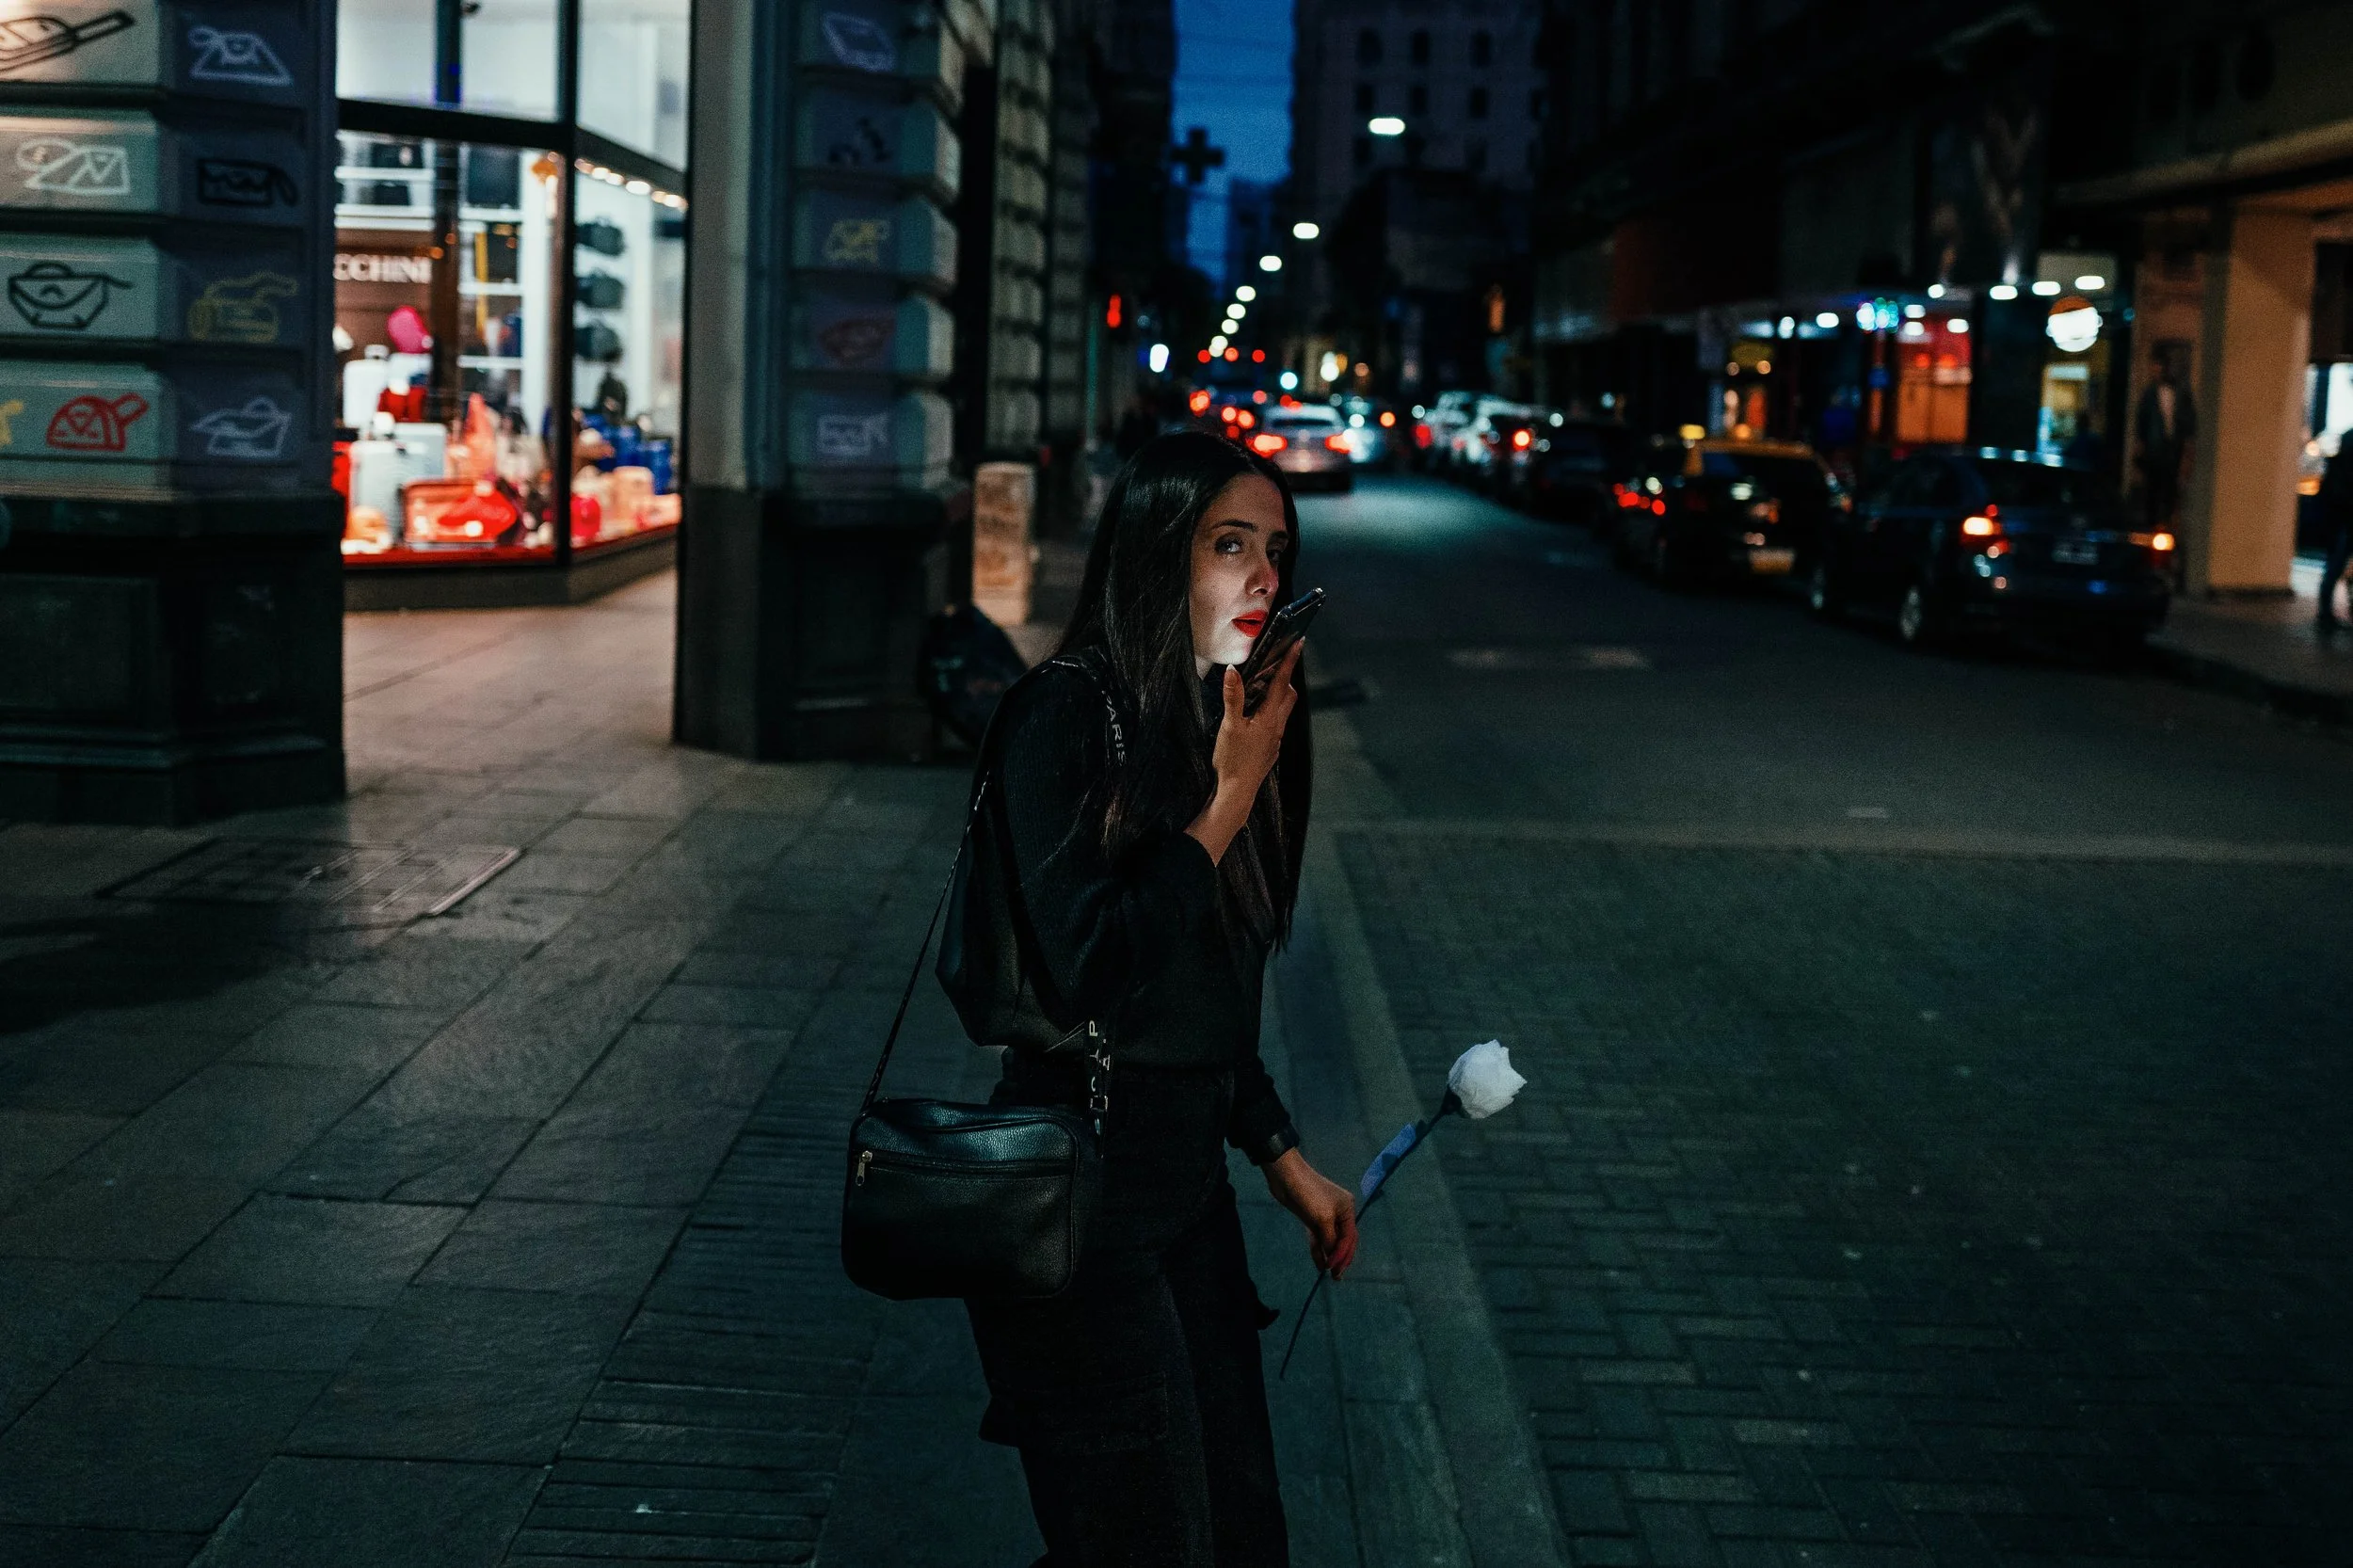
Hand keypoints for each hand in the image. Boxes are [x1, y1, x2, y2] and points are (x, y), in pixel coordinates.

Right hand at [1187, 642, 1302, 865]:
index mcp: (1270, 717)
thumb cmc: (1233, 760)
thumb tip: (1232, 670)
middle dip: (1283, 679)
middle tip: (1273, 666)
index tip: (1298, 643)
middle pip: (1288, 696)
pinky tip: (1254, 718)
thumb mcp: (1229, 726)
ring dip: (1276, 697)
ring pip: (1282, 712)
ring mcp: (1274, 740)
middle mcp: (1277, 727)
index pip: (1281, 683)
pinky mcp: (1269, 750)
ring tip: (1260, 690)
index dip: (1289, 661)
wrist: (1237, 793)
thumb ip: (1233, 697)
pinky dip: (1269, 714)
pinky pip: (1274, 725)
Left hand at [1263, 1147, 1357, 1278]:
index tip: (1334, 1268)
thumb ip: (1330, 1239)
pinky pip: (1318, 1238)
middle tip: (1336, 1276)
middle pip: (1343, 1241)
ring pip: (1330, 1241)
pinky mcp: (1311, 1218)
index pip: (1350, 1238)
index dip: (1343, 1255)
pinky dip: (1319, 1249)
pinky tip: (1319, 1263)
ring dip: (1329, 1256)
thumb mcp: (1323, 1219)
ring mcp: (1325, 1216)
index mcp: (1347, 1209)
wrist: (1286, 1177)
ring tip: (1328, 1274)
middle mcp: (1339, 1213)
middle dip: (1340, 1258)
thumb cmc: (1309, 1195)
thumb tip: (1332, 1256)